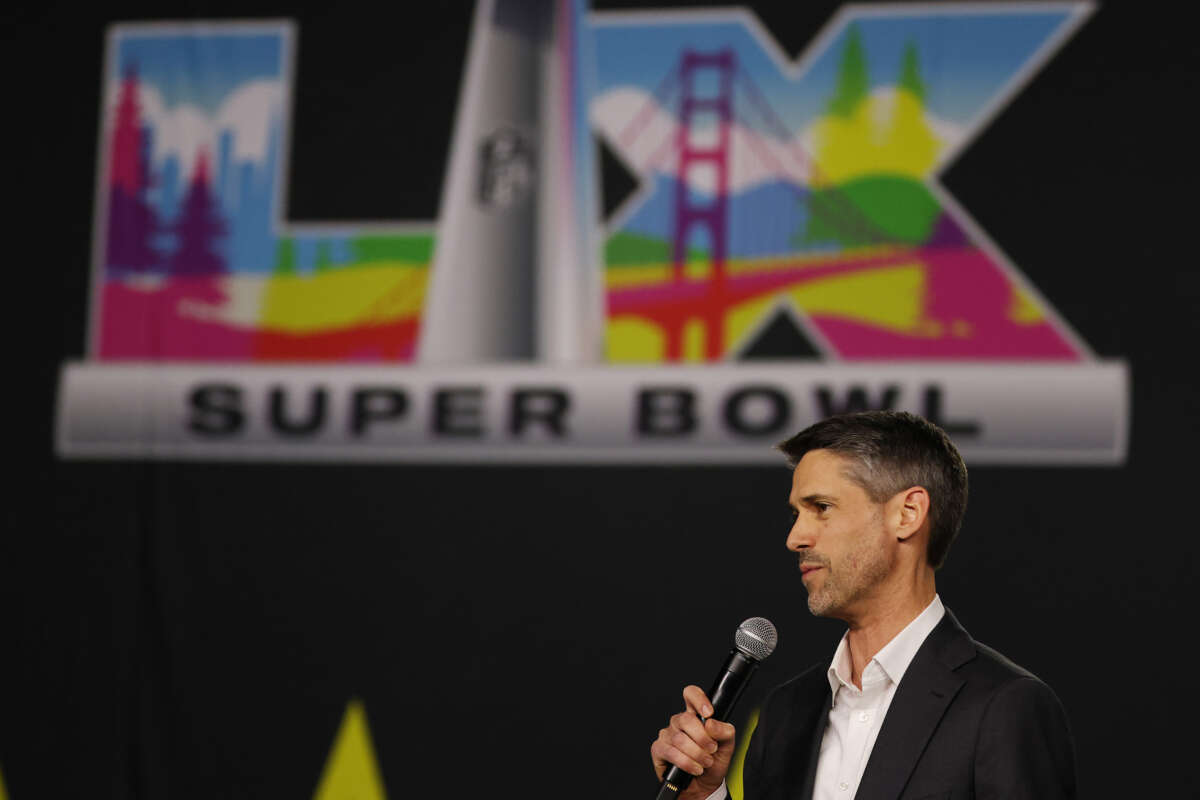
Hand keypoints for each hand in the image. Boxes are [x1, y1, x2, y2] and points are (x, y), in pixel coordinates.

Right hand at [650, 685, 737, 799]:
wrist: (704, 786)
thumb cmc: (713, 762)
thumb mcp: (727, 746)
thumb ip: (725, 731)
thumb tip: (711, 723)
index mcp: (695, 715)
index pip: (691, 694)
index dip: (698, 699)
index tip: (708, 713)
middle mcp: (679, 722)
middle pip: (687, 719)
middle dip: (703, 738)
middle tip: (711, 749)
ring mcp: (667, 735)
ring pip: (680, 739)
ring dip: (697, 754)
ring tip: (705, 762)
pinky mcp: (658, 749)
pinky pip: (671, 753)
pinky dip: (687, 763)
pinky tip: (695, 768)